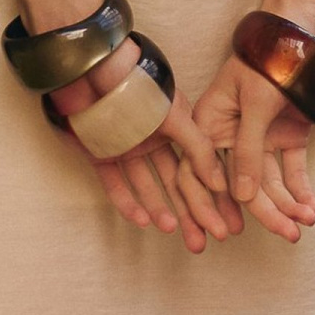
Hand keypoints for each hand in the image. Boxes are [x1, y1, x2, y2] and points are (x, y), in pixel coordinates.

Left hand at [47, 41, 239, 252]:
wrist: (92, 74)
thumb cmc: (138, 88)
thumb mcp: (176, 116)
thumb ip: (198, 148)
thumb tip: (220, 182)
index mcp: (176, 128)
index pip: (196, 168)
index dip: (210, 195)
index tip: (222, 221)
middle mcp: (154, 140)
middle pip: (174, 183)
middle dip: (188, 212)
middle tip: (200, 241)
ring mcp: (128, 149)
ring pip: (147, 187)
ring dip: (159, 208)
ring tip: (170, 228)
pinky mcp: (102, 157)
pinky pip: (117, 186)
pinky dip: (128, 203)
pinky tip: (143, 220)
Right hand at [192, 28, 314, 245]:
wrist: (305, 28)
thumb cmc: (270, 58)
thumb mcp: (255, 104)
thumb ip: (247, 151)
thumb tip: (241, 197)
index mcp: (209, 123)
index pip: (200, 174)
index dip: (209, 205)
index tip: (224, 232)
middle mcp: (231, 134)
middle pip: (241, 184)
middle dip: (265, 212)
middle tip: (286, 235)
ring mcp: (260, 134)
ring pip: (269, 180)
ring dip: (288, 203)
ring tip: (305, 222)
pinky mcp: (287, 133)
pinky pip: (291, 168)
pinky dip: (301, 188)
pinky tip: (312, 207)